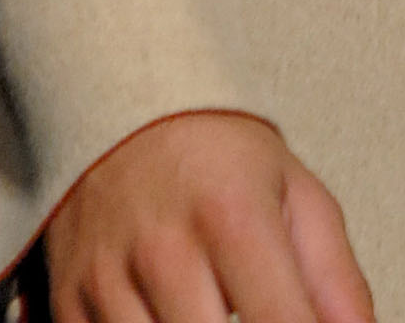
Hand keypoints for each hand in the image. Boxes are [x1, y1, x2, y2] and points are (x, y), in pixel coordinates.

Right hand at [44, 109, 374, 322]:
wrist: (120, 103)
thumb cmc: (220, 158)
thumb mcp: (296, 194)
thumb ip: (336, 279)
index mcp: (234, 217)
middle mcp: (165, 250)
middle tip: (254, 316)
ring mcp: (107, 279)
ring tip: (215, 312)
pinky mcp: (67, 302)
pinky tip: (173, 317)